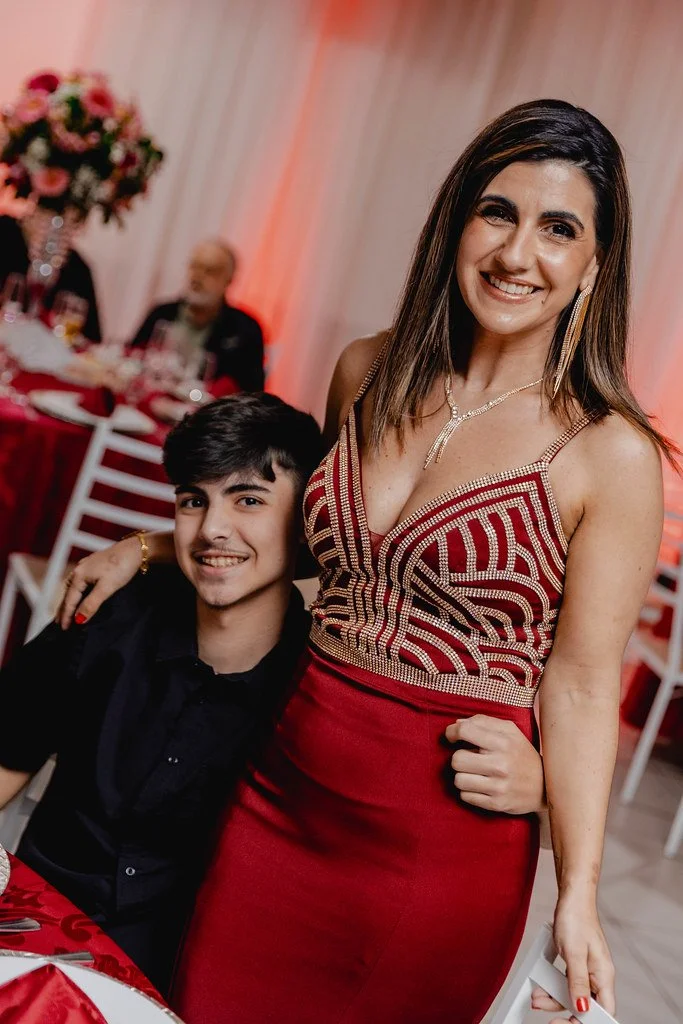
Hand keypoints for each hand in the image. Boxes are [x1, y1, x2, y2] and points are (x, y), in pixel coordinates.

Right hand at [57, 536, 141, 628]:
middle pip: (68, 593)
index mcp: (79, 575)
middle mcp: (79, 569)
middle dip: (63, 609)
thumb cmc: (121, 567)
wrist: (135, 549)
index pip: (69, 600)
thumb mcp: (106, 588)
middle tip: (58, 624)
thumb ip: (91, 604)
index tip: (63, 628)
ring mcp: (86, 566)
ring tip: (65, 612)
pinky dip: (77, 592)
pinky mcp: (94, 565)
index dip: (66, 615)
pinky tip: (78, 595)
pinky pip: (80, 582)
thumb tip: (78, 619)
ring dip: (69, 601)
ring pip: (73, 587)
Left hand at [444, 714, 544, 814]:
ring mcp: (498, 786)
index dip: (452, 732)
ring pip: (458, 780)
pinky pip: (465, 796)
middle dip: (459, 758)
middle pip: (456, 759)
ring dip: (462, 776)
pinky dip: (468, 791)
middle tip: (469, 759)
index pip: (464, 731)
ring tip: (474, 773)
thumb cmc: (522, 755)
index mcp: (503, 742)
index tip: (453, 737)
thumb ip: (483, 723)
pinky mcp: (497, 804)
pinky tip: (479, 786)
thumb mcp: (510, 732)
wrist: (546, 787)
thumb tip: (456, 725)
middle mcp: (500, 764)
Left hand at [530, 895, 614, 1020]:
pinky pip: (567, 983)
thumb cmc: (576, 919)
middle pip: (585, 1006)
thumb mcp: (574, 953)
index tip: (565, 1022)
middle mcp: (598, 976)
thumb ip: (578, 982)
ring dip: (554, 998)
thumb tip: (582, 1008)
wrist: (572, 897)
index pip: (603, 1012)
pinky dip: (554, 986)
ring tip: (537, 996)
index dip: (585, 1021)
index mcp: (604, 976)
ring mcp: (588, 970)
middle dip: (563, 1010)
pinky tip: (542, 986)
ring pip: (573, 996)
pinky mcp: (577, 964)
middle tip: (543, 1008)